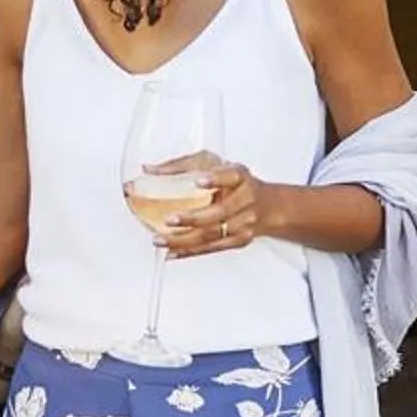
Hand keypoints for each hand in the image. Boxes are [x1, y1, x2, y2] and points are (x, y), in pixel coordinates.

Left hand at [145, 153, 274, 258]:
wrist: (267, 205)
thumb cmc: (235, 182)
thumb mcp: (212, 164)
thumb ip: (182, 165)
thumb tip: (149, 169)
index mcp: (240, 177)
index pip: (231, 176)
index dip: (215, 179)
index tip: (199, 181)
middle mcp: (245, 199)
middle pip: (219, 212)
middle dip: (192, 218)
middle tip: (170, 219)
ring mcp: (244, 222)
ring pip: (213, 235)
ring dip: (184, 240)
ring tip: (161, 240)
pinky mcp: (239, 240)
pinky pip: (212, 248)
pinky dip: (190, 251)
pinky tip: (172, 252)